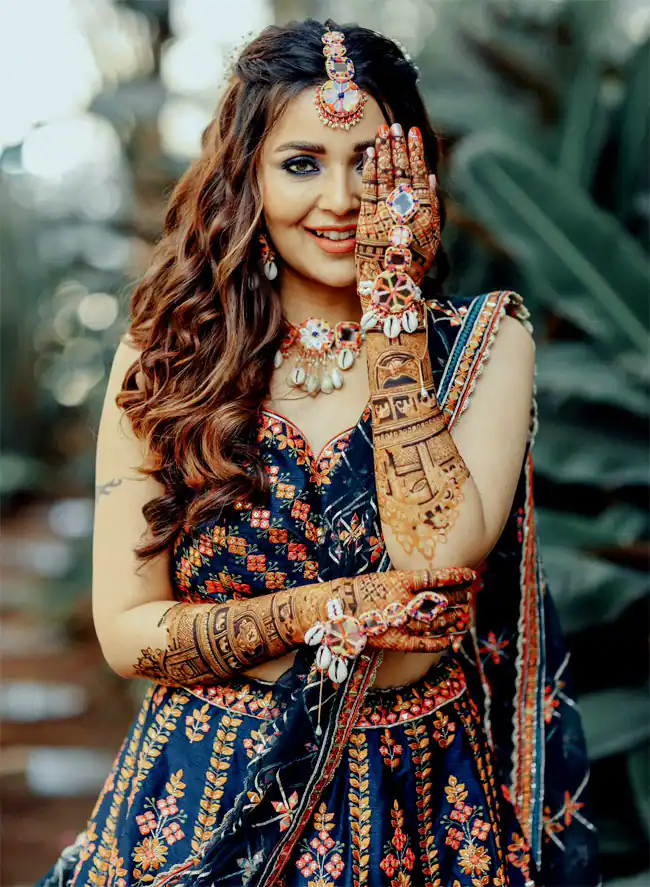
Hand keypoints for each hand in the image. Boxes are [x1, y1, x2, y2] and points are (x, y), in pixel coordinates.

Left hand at [355, 123, 440, 305]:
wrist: (392, 297)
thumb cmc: (409, 270)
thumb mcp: (428, 240)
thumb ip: (429, 209)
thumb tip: (429, 177)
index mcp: (424, 216)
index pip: (419, 176)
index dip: (414, 153)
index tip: (411, 132)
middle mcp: (408, 215)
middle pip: (403, 172)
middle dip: (400, 146)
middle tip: (396, 124)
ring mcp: (388, 218)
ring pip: (388, 177)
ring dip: (386, 152)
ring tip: (384, 130)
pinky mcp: (369, 225)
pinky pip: (371, 192)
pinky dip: (371, 171)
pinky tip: (370, 154)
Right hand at [367, 584, 470, 652]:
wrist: (334, 609)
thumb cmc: (360, 590)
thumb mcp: (384, 578)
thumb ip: (407, 583)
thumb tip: (430, 584)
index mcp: (400, 581)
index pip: (436, 577)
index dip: (456, 576)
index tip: (470, 575)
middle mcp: (403, 602)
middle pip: (440, 599)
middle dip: (457, 597)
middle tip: (466, 596)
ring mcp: (400, 623)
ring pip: (435, 621)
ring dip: (451, 618)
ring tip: (461, 614)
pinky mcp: (395, 641)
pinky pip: (423, 643)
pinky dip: (439, 642)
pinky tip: (449, 639)